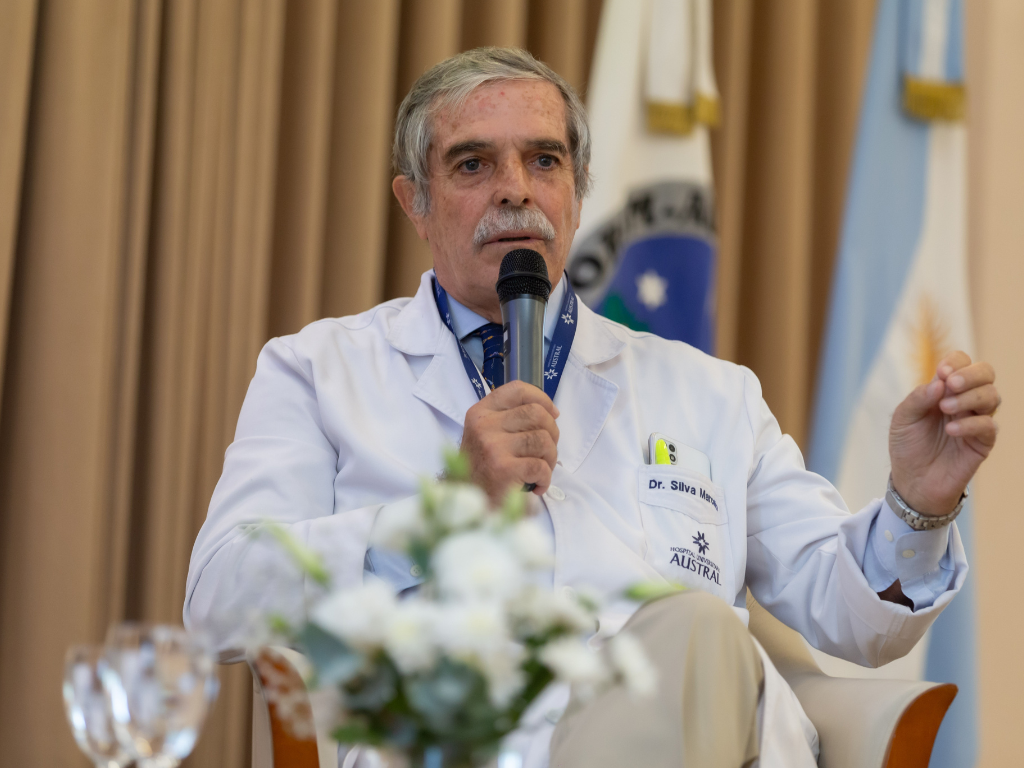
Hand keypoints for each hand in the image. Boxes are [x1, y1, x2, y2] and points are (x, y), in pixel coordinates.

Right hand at [461, 380, 559, 501]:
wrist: (467, 503)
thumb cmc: (483, 470)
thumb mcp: (487, 435)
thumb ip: (510, 419)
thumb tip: (551, 411)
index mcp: (480, 413)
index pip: (517, 390)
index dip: (542, 399)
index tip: (552, 414)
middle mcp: (484, 426)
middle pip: (537, 414)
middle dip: (552, 433)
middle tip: (546, 452)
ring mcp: (492, 447)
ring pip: (543, 439)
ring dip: (550, 458)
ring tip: (540, 471)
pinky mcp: (503, 470)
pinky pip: (540, 466)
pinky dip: (545, 479)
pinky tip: (535, 485)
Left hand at [889, 351, 999, 514]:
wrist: (912, 481)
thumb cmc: (907, 446)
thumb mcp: (903, 418)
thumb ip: (918, 398)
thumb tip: (940, 382)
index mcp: (945, 390)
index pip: (962, 363)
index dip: (956, 362)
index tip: (942, 373)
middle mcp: (965, 401)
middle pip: (986, 373)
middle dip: (971, 374)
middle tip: (951, 384)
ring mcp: (976, 420)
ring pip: (992, 396)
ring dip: (970, 397)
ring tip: (945, 409)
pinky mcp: (982, 443)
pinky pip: (989, 427)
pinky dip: (971, 424)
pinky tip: (952, 431)